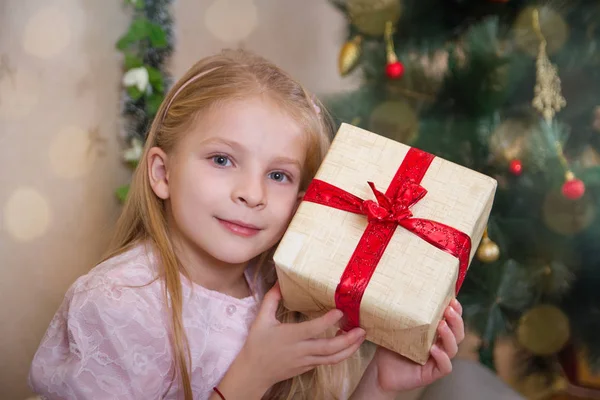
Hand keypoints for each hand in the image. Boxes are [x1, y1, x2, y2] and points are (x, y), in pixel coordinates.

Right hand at [229, 282, 366, 395]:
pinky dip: (340, 354)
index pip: (312, 329)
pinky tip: (347, 344)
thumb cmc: (257, 344)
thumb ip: (271, 299)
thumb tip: (279, 282)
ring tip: (360, 337)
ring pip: (332, 358)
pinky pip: (327, 362)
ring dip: (349, 348)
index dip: (327, 321)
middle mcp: (300, 350)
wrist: (254, 372)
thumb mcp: (261, 320)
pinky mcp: (308, 367)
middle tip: (361, 329)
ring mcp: (306, 361)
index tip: (340, 311)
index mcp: (290, 337)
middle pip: (329, 348)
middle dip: (348, 339)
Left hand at [352, 299, 464, 398]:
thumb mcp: (396, 326)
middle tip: (448, 310)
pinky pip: (445, 366)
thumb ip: (400, 312)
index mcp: (434, 332)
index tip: (452, 299)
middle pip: (458, 333)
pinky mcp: (432, 373)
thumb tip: (396, 288)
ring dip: (450, 336)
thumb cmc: (391, 346)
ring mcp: (437, 359)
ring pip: (453, 349)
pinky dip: (442, 357)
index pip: (451, 320)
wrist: (380, 370)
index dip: (456, 311)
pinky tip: (434, 349)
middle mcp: (440, 344)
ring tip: (441, 325)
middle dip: (456, 321)